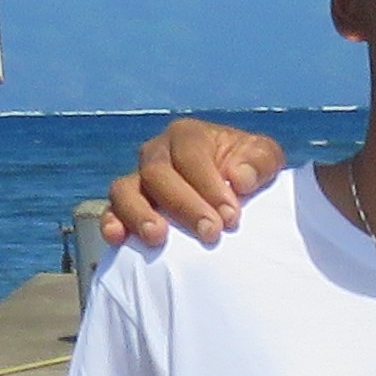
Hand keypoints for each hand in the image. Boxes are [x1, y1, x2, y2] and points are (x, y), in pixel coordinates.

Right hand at [102, 119, 288, 247]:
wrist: (233, 189)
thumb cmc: (248, 170)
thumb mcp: (264, 159)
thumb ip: (258, 162)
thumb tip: (238, 178)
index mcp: (187, 135)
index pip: (191, 156)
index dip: (209, 185)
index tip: (232, 217)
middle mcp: (156, 152)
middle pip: (158, 174)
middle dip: (185, 205)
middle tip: (211, 233)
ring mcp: (138, 179)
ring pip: (124, 190)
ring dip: (139, 213)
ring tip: (157, 237)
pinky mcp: (127, 206)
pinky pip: (110, 211)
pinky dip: (111, 223)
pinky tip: (117, 239)